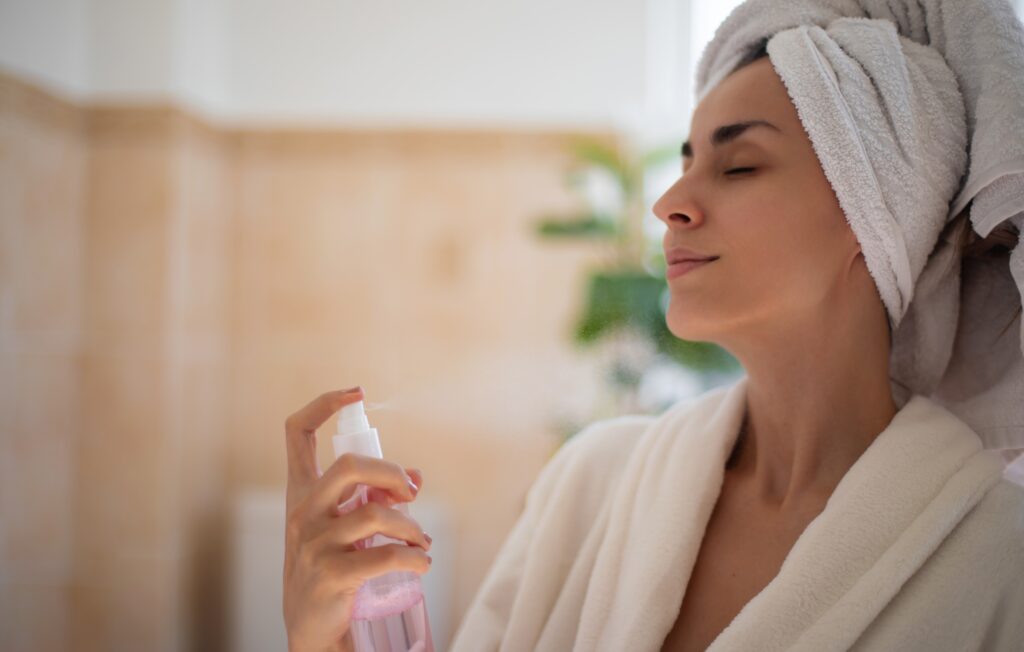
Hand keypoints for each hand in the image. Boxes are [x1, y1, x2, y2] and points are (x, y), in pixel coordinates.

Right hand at [282, 387, 430, 651]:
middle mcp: (301, 513)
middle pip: (349, 464)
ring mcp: (313, 544)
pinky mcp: (331, 575)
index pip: (295, 432)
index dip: (323, 404)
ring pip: (375, 513)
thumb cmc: (333, 572)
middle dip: (391, 472)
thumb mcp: (346, 530)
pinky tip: (421, 565)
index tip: (356, 393)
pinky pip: (385, 556)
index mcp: (301, 494)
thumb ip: (376, 499)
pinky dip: (415, 559)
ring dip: (411, 527)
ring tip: (421, 543)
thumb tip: (416, 478)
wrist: (312, 631)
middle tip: (411, 494)